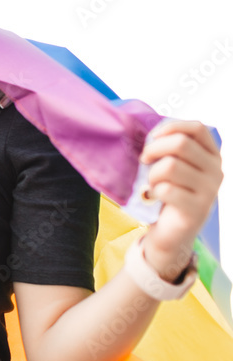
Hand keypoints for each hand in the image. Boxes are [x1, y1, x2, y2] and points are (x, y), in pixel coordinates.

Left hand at [140, 121, 222, 280]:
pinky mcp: (196, 210)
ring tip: (151, 184)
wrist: (170, 232)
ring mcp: (209, 192)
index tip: (152, 138)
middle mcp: (216, 171)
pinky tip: (155, 198)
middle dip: (154, 149)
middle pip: (181, 144)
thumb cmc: (169, 193)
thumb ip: (170, 149)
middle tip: (144, 161)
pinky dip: (153, 192)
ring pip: (171, 166)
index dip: (171, 127)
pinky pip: (166, 190)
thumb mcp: (174, 166)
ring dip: (151, 174)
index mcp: (212, 156)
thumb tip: (149, 133)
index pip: (197, 128)